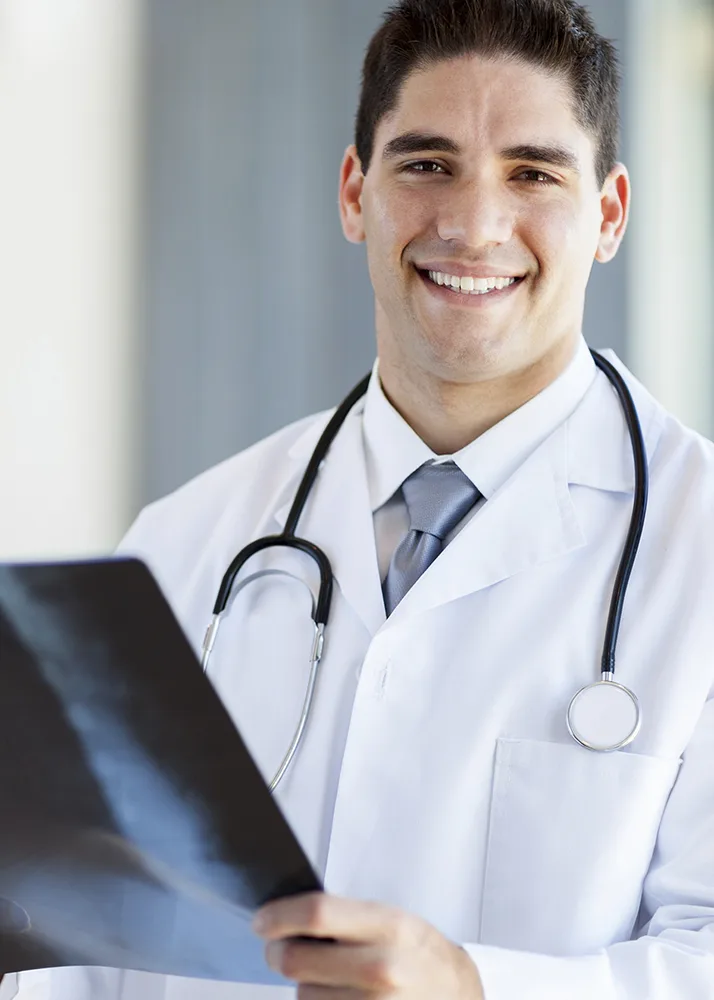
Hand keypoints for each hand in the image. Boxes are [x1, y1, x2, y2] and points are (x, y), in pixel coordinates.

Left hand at [253, 892, 483, 998]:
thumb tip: (287, 916)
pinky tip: (334, 996)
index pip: (318, 912)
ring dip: (302, 986)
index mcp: (389, 926)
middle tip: (277, 947)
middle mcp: (382, 968)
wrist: (456, 994)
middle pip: (298, 959)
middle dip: (277, 952)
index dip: (280, 915)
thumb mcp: (392, 920)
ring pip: (302, 996)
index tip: (262, 920)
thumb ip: (345, 916)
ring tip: (326, 977)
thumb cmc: (418, 954)